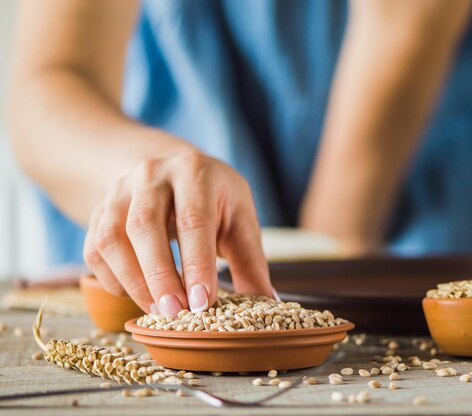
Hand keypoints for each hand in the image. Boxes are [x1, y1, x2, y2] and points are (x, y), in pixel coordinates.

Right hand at [83, 151, 272, 315]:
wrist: (169, 169)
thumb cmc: (213, 200)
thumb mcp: (239, 218)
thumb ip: (250, 259)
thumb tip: (269, 304)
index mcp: (195, 172)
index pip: (193, 219)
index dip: (196, 263)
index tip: (201, 302)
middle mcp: (152, 174)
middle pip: (145, 226)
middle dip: (159, 275)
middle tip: (175, 313)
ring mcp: (119, 190)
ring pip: (112, 238)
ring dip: (133, 281)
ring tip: (157, 311)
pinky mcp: (99, 210)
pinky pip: (95, 249)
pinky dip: (112, 279)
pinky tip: (136, 295)